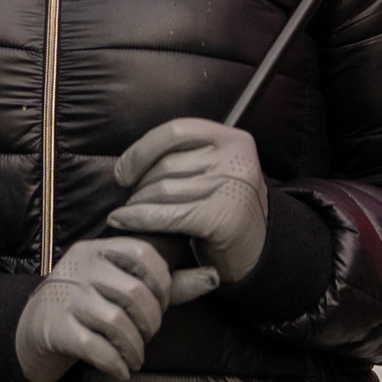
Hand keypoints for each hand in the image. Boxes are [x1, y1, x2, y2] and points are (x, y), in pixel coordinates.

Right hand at [13, 236, 174, 381]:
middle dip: (150, 322)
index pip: (142, 253)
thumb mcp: (122, 284)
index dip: (161, 282)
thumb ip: (167, 284)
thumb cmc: (91, 301)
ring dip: (134, 348)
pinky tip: (122, 371)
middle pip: (132, 293)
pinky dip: (115, 363)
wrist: (37, 324)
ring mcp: (65, 296)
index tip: (161, 305)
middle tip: (148, 336)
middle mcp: (80, 266)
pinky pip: (94, 347)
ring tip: (136, 357)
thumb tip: (215, 277)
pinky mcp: (55, 327)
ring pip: (115, 322)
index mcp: (99, 249)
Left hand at [108, 118, 268, 285]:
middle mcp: (235, 158)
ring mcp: (232, 187)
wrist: (259, 251)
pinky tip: (122, 220)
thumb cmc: (226, 208)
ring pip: (164, 188)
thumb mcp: (217, 171)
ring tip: (127, 211)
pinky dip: (139, 218)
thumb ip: (188, 156)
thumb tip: (132, 160)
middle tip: (129, 199)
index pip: (177, 131)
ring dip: (137, 202)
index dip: (143, 149)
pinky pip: (167, 215)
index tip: (124, 170)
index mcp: (233, 139)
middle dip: (139, 183)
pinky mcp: (222, 218)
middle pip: (167, 163)